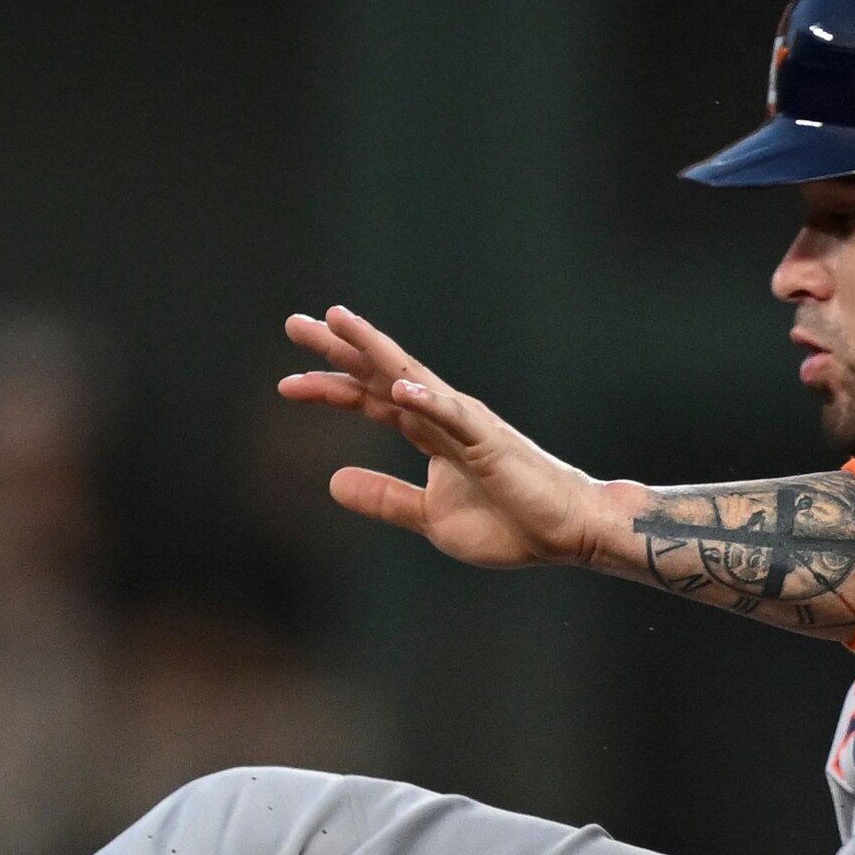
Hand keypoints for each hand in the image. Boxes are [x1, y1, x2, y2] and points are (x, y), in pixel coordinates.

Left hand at [278, 307, 612, 571]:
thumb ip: (385, 498)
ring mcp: (467, 424)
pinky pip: (453, 418)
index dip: (331, 388)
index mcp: (430, 432)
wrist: (567, 531)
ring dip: (375, 349)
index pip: (372, 399)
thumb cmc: (509, 522)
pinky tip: (399, 386)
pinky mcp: (491, 443)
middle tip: (295, 323)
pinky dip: (427, 400)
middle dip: (339, 348)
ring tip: (340, 322)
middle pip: (382, 374)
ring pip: (412, 378)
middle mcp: (444, 416)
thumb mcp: (429, 516)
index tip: (288, 383)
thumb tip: (332, 482)